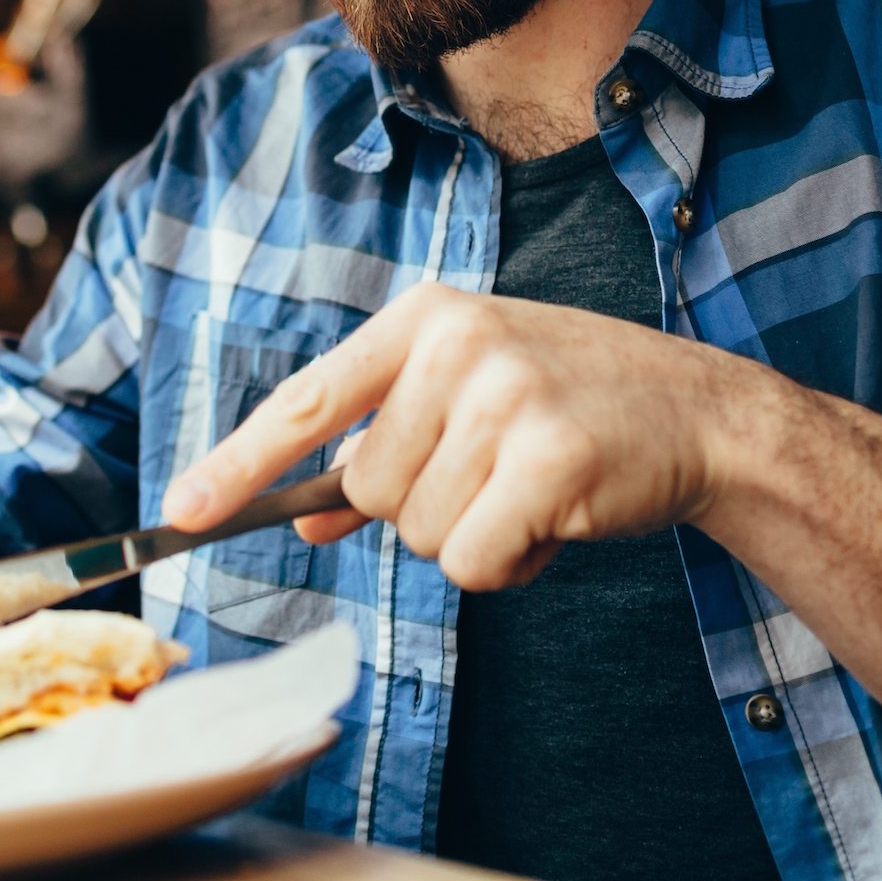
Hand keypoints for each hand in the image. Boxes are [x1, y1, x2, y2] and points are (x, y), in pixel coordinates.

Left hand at [160, 282, 774, 588]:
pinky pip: (472, 560)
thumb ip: (379, 446)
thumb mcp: (466, 396)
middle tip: (496, 472)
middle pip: (366, 489)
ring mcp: (507, 394)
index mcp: (423, 318)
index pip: (307, 400)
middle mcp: (456, 343)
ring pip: (417, 532)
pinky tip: (556, 518)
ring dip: (471, 535)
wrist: (700, 411)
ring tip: (532, 487)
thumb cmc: (569, 402)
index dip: (237, 464)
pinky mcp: (552, 456)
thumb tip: (304, 513)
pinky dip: (509, 563)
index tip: (181, 513)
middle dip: (421, 508)